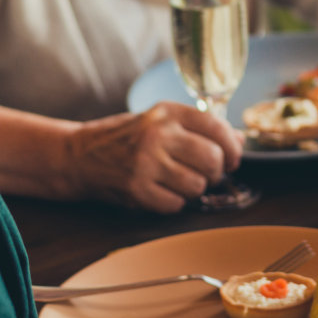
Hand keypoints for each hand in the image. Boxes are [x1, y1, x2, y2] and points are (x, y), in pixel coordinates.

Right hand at [68, 103, 243, 213]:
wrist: (78, 155)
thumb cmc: (125, 137)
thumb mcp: (160, 121)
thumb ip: (199, 128)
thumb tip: (239, 140)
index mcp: (167, 112)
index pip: (216, 127)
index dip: (232, 147)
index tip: (232, 158)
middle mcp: (158, 134)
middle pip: (212, 159)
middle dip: (215, 171)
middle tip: (204, 173)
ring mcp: (146, 162)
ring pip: (197, 185)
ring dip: (193, 189)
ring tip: (178, 181)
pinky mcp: (137, 189)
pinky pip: (176, 205)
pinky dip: (174, 203)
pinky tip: (161, 191)